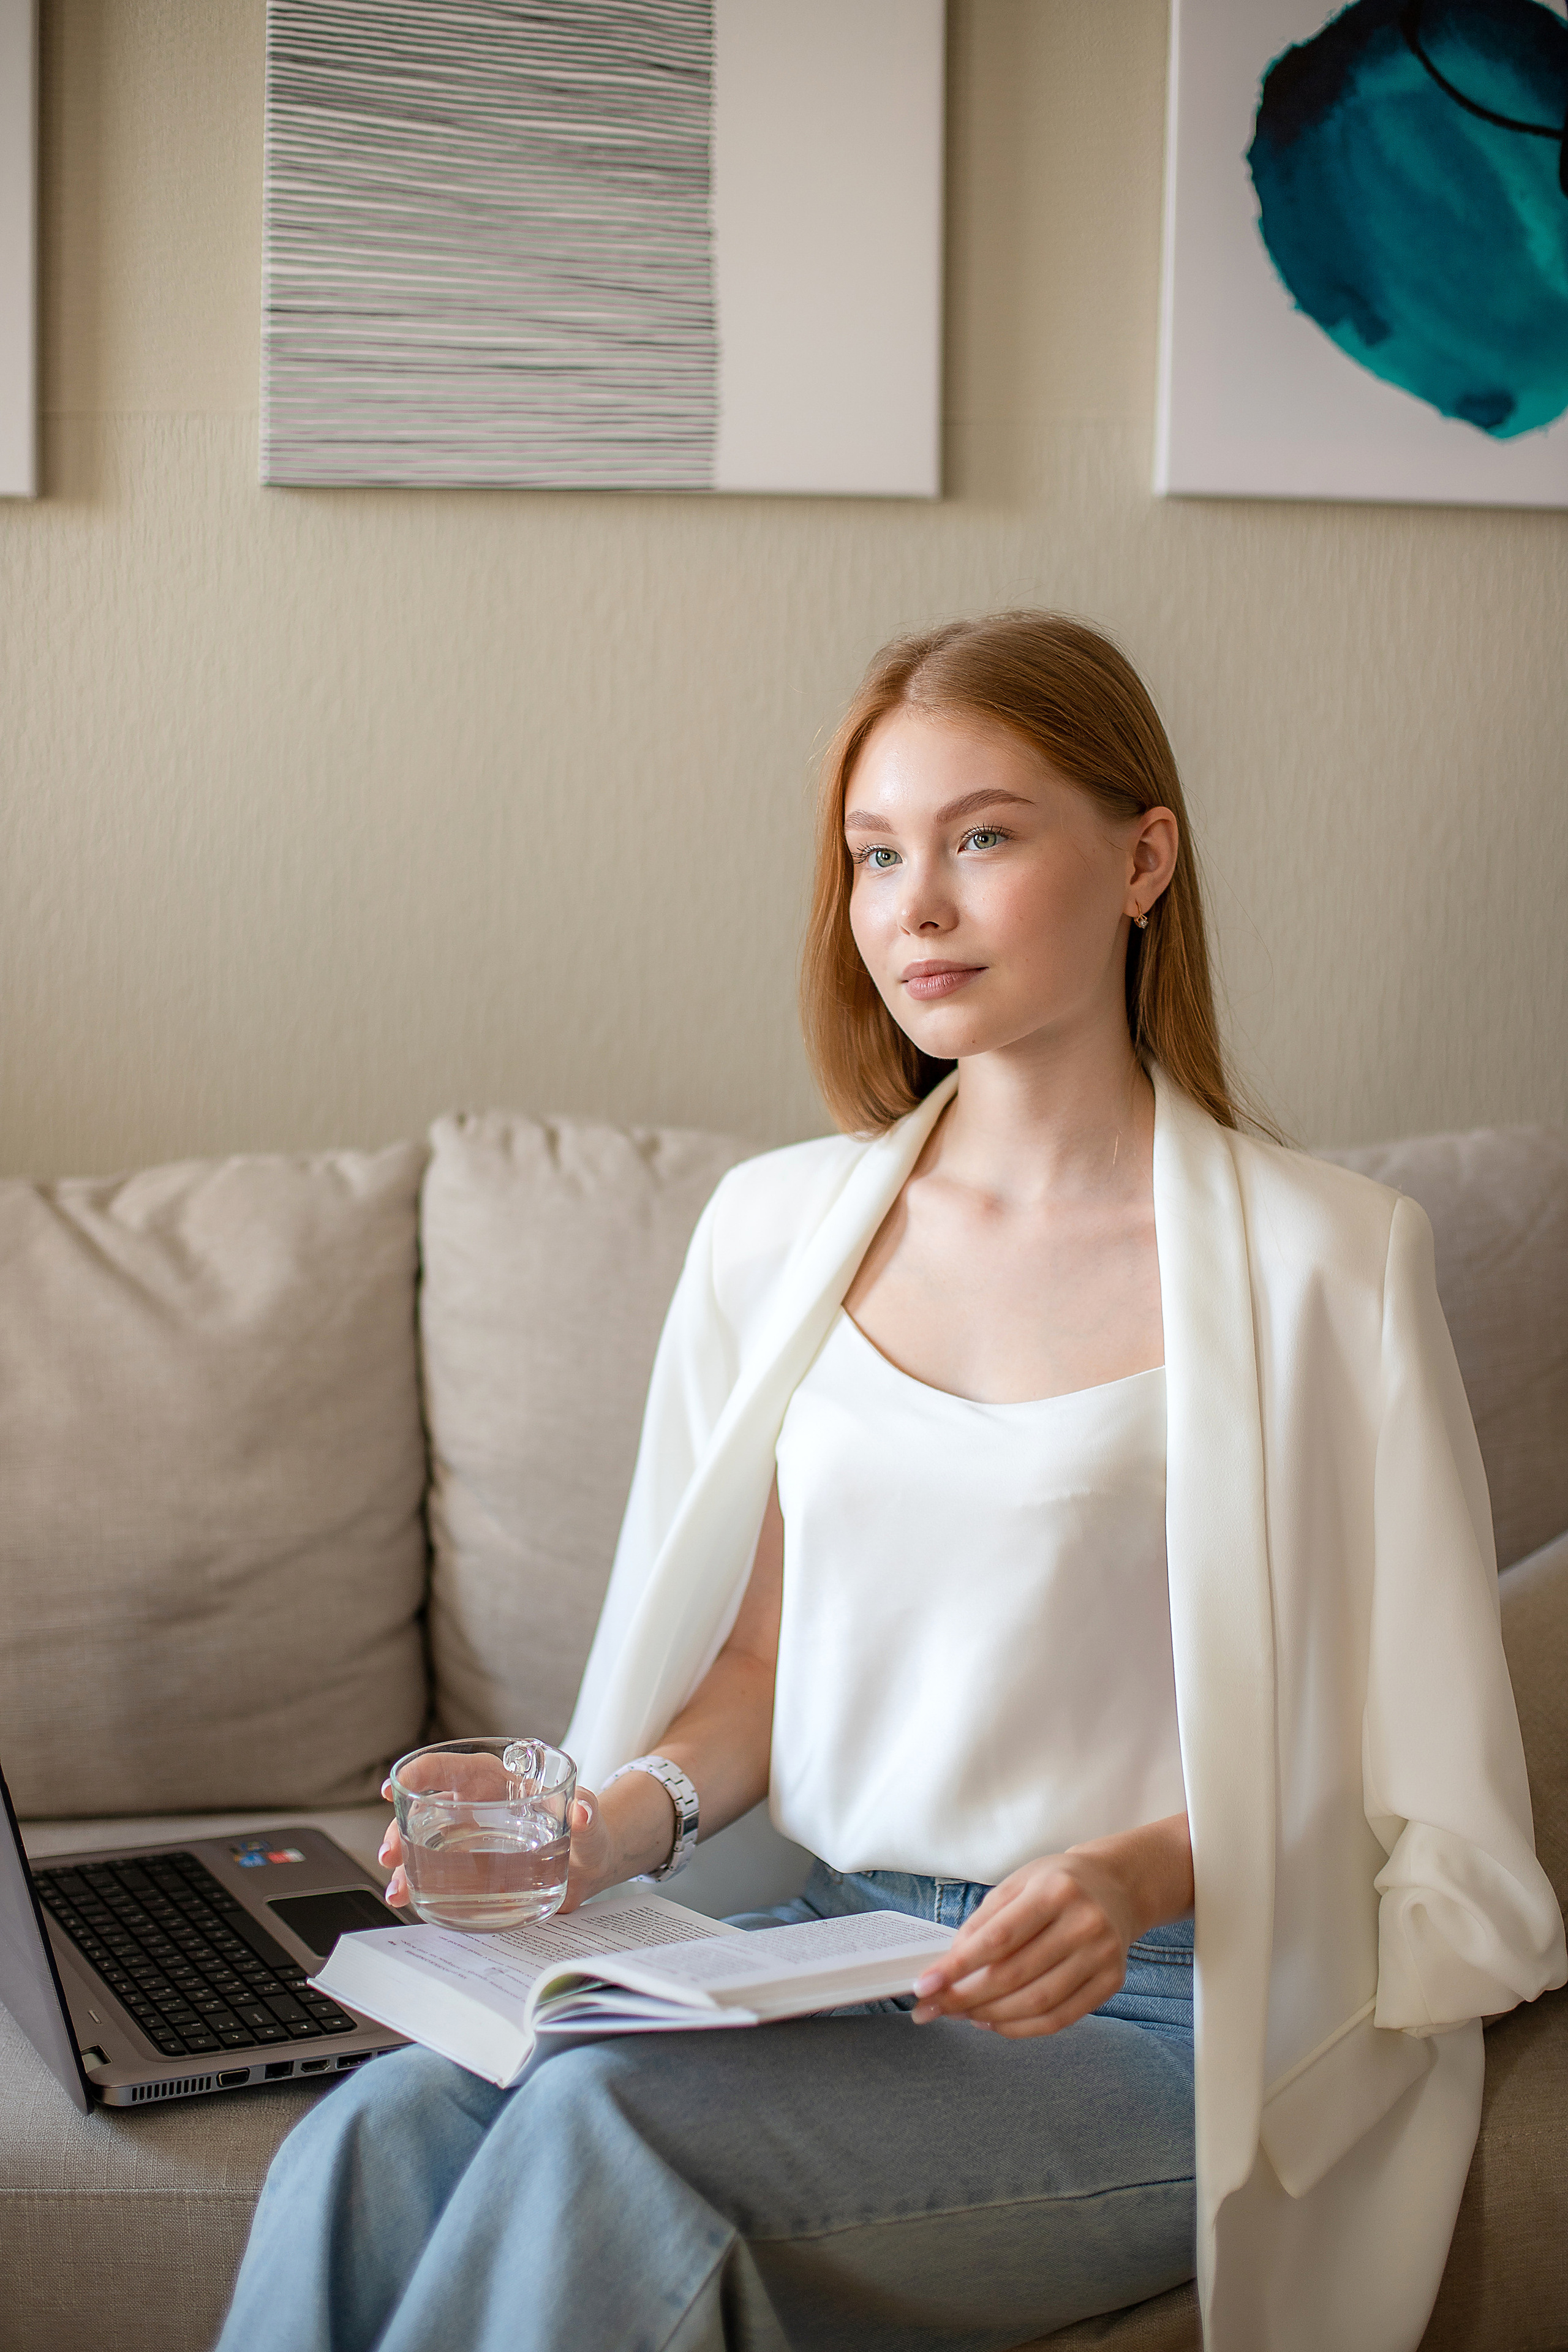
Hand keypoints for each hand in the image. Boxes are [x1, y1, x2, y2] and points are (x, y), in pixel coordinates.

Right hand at [376, 1776, 668, 1914]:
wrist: (589, 1868)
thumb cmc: (589, 1833)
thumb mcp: (592, 1823)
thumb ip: (588, 1815)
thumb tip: (583, 1809)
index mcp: (498, 1779)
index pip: (451, 1767)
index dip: (419, 1772)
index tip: (397, 1786)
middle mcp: (476, 1803)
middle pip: (425, 1807)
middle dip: (400, 1827)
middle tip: (389, 1854)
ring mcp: (469, 1836)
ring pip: (423, 1841)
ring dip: (404, 1862)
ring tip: (397, 1889)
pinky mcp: (470, 1867)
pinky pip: (436, 1870)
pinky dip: (419, 1883)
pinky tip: (409, 1899)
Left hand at [910, 1852, 1138, 2036]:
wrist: (1116, 1887)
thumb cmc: (1057, 1884)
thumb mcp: (1017, 1884)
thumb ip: (983, 1921)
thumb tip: (949, 1965)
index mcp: (1055, 1890)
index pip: (998, 1938)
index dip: (957, 1966)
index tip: (924, 1985)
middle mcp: (1083, 1923)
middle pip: (1014, 1975)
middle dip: (965, 1997)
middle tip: (933, 2008)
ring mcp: (1101, 1955)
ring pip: (1036, 2003)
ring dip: (990, 2016)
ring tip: (961, 2015)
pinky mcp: (1111, 1982)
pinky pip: (1061, 2018)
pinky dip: (1021, 2028)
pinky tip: (994, 2023)